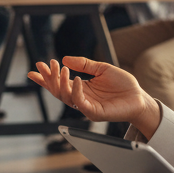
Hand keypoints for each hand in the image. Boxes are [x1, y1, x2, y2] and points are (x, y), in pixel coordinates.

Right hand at [28, 57, 158, 133]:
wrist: (139, 97)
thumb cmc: (122, 84)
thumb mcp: (101, 68)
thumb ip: (84, 64)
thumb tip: (65, 59)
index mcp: (81, 88)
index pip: (59, 83)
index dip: (46, 78)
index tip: (35, 69)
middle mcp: (81, 98)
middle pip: (58, 91)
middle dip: (49, 78)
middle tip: (45, 65)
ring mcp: (86, 106)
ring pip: (66, 97)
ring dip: (60, 82)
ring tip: (62, 69)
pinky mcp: (94, 113)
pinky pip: (80, 103)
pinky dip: (76, 90)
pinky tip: (76, 79)